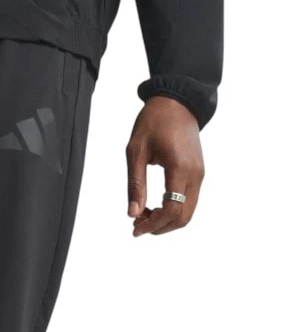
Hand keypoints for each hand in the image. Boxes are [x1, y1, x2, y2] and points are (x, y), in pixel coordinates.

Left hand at [126, 96, 204, 236]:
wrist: (177, 102)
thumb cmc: (154, 122)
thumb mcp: (136, 152)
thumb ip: (135, 184)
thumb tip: (132, 213)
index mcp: (180, 168)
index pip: (172, 208)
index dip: (153, 224)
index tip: (135, 228)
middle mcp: (195, 174)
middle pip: (183, 216)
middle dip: (159, 226)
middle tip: (137, 224)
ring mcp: (199, 174)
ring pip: (187, 211)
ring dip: (165, 220)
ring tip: (142, 215)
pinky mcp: (198, 173)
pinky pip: (188, 201)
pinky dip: (172, 210)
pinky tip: (153, 206)